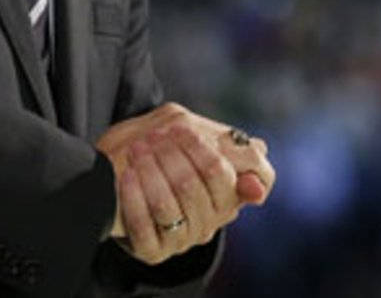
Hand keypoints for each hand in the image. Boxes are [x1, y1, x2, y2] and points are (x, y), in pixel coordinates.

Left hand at [96, 104, 276, 263]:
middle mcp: (208, 222)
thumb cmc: (163, 154)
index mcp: (225, 197)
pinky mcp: (153, 252)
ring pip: (167, 206)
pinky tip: (126, 176)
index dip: (200, 150)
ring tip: (137, 149)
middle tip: (153, 135)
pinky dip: (134, 198)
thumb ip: (230, 145)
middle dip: (170, 156)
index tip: (181, 127)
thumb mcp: (194, 139)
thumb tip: (260, 161)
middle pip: (192, 187)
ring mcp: (182, 240)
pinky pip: (144, 228)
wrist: (119, 181)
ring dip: (150, 172)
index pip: (223, 175)